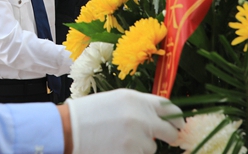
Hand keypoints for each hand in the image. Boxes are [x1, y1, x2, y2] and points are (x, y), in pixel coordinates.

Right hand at [66, 89, 183, 153]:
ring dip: (142, 147)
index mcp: (137, 100)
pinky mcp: (132, 153)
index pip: (169, 108)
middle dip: (171, 136)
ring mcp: (138, 138)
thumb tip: (160, 118)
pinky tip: (116, 148)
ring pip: (152, 148)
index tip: (179, 124)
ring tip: (120, 141)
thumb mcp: (116, 100)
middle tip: (169, 140)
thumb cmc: (89, 114)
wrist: (68, 129)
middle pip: (170, 131)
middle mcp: (142, 117)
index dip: (177, 117)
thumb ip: (140, 106)